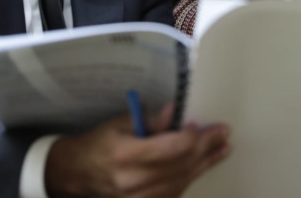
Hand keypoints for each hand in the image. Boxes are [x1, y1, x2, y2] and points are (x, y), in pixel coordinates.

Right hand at [44, 104, 230, 197]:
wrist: (77, 171)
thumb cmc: (99, 142)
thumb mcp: (120, 122)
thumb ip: (150, 119)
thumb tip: (174, 110)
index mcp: (125, 155)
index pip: (170, 148)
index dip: (190, 136)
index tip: (199, 124)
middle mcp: (132, 180)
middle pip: (180, 165)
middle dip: (205, 147)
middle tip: (223, 133)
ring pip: (182, 181)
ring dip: (205, 164)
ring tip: (222, 149)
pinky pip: (174, 192)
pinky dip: (191, 177)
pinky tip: (203, 165)